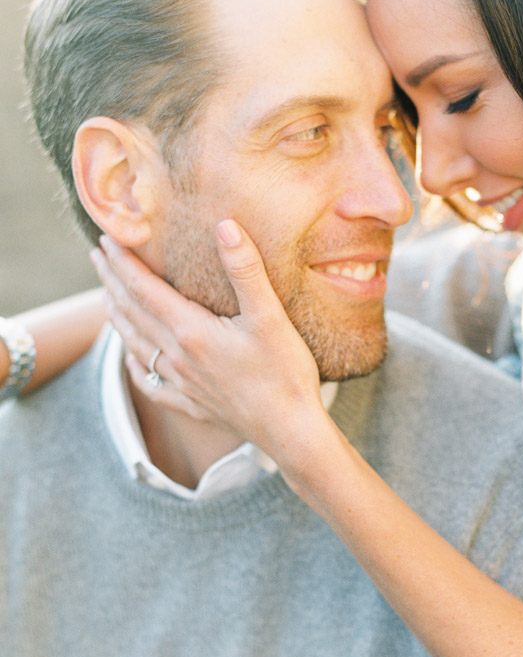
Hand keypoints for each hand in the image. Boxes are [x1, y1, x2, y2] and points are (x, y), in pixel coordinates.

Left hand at [91, 220, 327, 465]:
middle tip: (97, 259)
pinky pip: (152, 385)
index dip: (123, 264)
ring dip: (118, 319)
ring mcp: (183, 384)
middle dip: (112, 283)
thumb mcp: (271, 317)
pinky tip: (130, 360)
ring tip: (107, 299)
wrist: (291, 431)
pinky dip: (135, 367)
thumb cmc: (285, 373)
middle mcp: (178, 358)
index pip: (145, 290)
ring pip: (137, 346)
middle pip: (133, 314)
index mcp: (191, 332)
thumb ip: (245, 270)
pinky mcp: (193, 405)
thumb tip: (224, 225)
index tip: (105, 241)